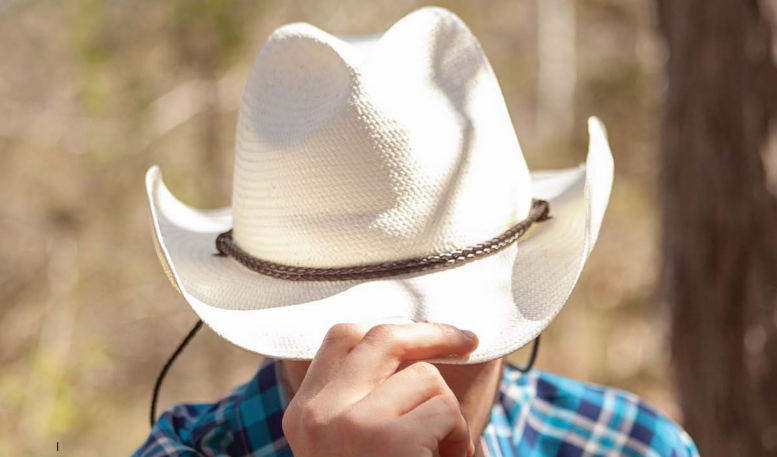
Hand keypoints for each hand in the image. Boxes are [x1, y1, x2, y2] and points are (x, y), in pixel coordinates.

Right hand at [281, 319, 479, 456]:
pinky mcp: (383, 438)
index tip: (426, 331)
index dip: (391, 326)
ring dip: (448, 415)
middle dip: (433, 333)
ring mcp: (347, 423)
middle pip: (381, 336)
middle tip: (467, 340)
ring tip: (440, 455)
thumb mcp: (354, 445)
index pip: (342, 337)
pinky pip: (444, 408)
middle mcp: (317, 414)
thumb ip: (364, 398)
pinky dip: (459, 439)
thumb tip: (412, 338)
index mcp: (304, 415)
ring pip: (424, 376)